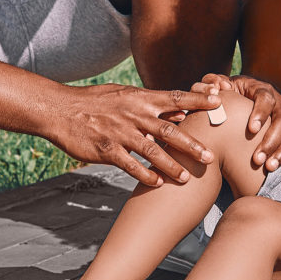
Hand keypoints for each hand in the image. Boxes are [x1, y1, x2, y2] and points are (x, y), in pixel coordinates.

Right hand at [49, 82, 221, 186]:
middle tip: (210, 157)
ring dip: (171, 165)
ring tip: (187, 178)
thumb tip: (182, 114)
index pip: (175, 98)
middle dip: (191, 144)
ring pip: (151, 151)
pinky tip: (158, 183)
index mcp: (140, 99)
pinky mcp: (106, 150)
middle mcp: (133, 115)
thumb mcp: (125, 95)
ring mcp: (120, 133)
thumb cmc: (96, 102)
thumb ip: (153, 105)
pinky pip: (129, 165)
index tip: (219, 102)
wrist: (61, 110)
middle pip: (168, 130)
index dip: (197, 100)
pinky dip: (144, 174)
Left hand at [194, 73, 280, 174]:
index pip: (266, 98)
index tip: (251, 130)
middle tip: (257, 159)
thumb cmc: (230, 97)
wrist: (244, 100)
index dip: (261, 113)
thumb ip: (212, 83)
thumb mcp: (221, 86)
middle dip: (272, 140)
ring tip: (270, 167)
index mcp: (263, 91)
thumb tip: (217, 87)